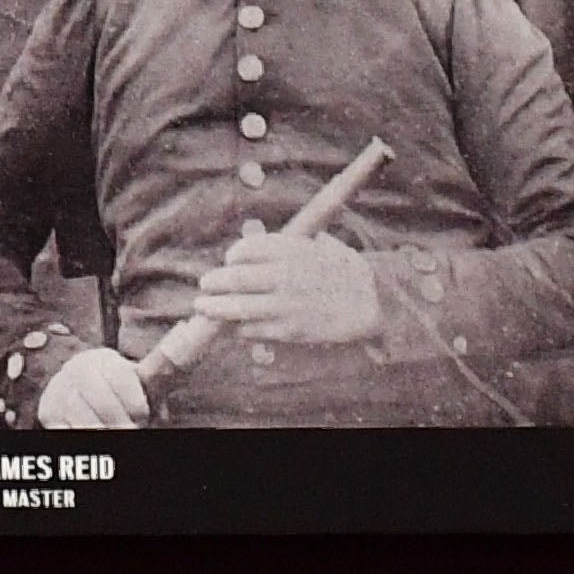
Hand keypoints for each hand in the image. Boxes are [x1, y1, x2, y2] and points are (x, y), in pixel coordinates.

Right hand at [20, 343, 153, 429]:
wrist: (80, 397)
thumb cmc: (119, 394)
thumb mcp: (141, 383)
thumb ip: (165, 371)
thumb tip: (195, 342)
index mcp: (104, 359)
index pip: (120, 377)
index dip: (136, 403)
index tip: (143, 416)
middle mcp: (77, 369)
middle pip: (102, 401)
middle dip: (119, 421)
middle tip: (130, 431)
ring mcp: (59, 389)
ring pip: (83, 417)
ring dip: (101, 430)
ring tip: (110, 431)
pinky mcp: (47, 411)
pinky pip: (65, 428)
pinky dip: (81, 433)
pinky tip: (92, 431)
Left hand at [192, 223, 379, 345]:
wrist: (371, 304)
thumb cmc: (343, 272)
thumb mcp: (320, 246)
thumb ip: (289, 245)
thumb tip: (253, 244)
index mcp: (291, 250)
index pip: (245, 250)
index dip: (233, 257)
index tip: (230, 262)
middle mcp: (284, 276)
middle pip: (233, 279)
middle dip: (213, 282)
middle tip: (205, 285)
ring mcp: (285, 305)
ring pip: (236, 308)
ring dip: (214, 308)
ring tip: (203, 307)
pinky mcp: (289, 330)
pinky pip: (252, 329)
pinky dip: (240, 328)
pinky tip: (238, 325)